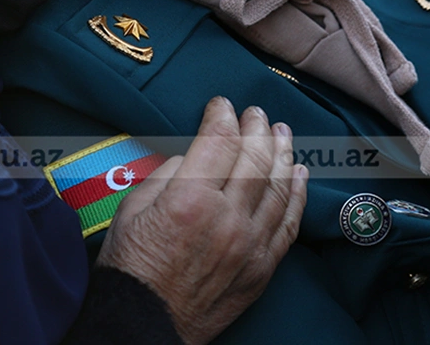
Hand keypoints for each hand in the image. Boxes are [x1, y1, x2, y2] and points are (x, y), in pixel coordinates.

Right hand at [95, 97, 307, 344]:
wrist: (143, 324)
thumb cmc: (131, 266)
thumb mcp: (133, 207)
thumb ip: (169, 174)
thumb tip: (196, 157)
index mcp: (189, 200)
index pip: (219, 142)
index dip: (223, 116)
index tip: (222, 105)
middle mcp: (226, 219)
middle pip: (255, 159)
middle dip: (257, 128)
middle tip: (257, 113)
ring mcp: (249, 245)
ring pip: (278, 187)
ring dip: (282, 153)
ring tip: (282, 132)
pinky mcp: (262, 268)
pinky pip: (288, 223)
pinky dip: (297, 194)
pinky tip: (299, 173)